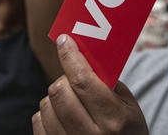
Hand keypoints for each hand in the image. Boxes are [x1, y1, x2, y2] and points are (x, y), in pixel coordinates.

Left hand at [32, 35, 148, 134]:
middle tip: (74, 80)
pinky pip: (38, 123)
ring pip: (46, 106)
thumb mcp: (129, 106)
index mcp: (114, 120)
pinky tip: (59, 114)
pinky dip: (46, 113)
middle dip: (65, 78)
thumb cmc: (128, 129)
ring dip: (56, 96)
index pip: (83, 81)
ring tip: (70, 100)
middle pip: (60, 92)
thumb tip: (83, 56)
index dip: (70, 56)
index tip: (64, 40)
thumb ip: (108, 83)